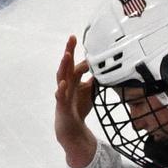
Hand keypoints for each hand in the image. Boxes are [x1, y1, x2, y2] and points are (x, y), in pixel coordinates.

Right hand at [54, 34, 97, 167]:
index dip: (82, 55)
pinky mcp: (61, 106)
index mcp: (73, 80)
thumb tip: (108, 69)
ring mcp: (62, 94)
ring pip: (61, 77)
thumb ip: (95, 80)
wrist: (71, 129)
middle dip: (69, 51)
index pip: (77, 64)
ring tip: (67, 55)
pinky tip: (63, 83)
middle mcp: (66, 84)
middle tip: (72, 38)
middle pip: (67, 65)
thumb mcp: (89, 92)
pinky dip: (60, 90)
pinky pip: (60, 97)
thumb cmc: (78, 108)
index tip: (88, 43)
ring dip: (63, 66)